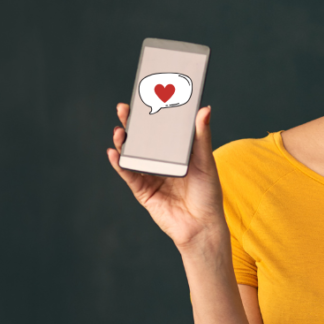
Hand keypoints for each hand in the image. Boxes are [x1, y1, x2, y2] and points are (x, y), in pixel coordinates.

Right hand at [106, 102, 226, 249]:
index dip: (151, 115)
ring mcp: (150, 175)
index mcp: (176, 152)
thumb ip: (202, 136)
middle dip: (131, 124)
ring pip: (132, 155)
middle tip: (123, 108)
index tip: (144, 97)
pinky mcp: (143, 191)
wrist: (202, 226)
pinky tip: (114, 152)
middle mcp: (161, 162)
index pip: (161, 129)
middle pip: (142, 140)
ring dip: (122, 142)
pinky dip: (120, 163)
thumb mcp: (206, 161)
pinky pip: (128, 175)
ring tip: (119, 131)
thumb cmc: (208, 193)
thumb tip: (205, 109)